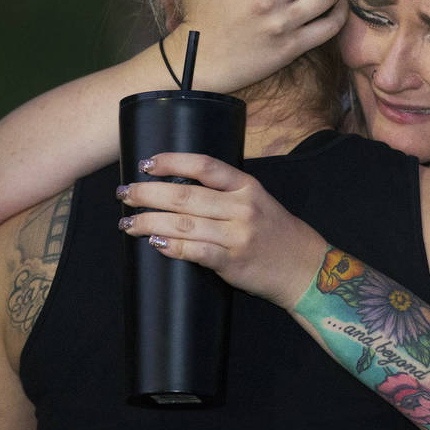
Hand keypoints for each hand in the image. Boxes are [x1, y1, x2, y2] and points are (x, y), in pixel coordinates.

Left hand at [115, 152, 327, 309]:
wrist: (304, 268)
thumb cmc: (274, 232)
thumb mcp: (256, 200)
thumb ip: (223, 192)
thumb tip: (174, 186)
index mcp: (246, 186)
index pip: (204, 166)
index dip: (172, 161)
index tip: (146, 163)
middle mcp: (242, 207)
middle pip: (185, 196)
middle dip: (148, 194)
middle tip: (124, 194)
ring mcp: (237, 236)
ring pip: (184, 225)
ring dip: (149, 222)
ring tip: (128, 222)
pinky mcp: (233, 262)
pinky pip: (195, 252)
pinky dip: (171, 247)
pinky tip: (154, 243)